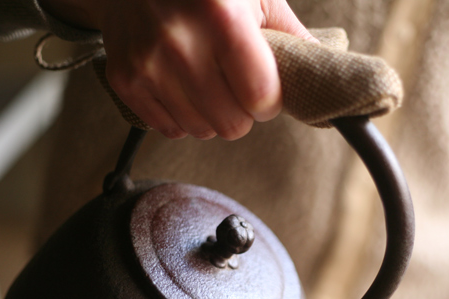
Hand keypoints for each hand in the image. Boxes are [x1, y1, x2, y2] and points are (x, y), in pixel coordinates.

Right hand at [42, 0, 314, 139]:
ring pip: (202, 131)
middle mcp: (180, 42)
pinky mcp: (125, 79)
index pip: (261, 98)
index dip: (271, 100)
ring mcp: (147, 63)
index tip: (266, 87)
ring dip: (213, 115)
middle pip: (232, 124)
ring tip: (209, 81)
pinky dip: (182, 115)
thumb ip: (291, 35)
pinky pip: (169, 128)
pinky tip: (182, 84)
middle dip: (243, 111)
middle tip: (237, 84)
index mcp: (221, 17)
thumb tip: (323, 73)